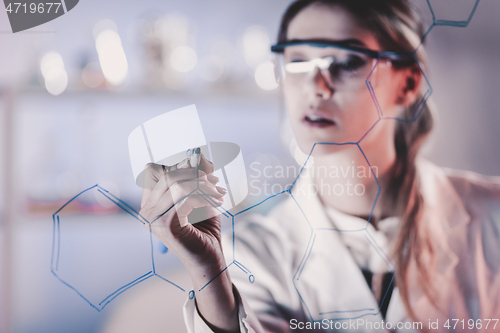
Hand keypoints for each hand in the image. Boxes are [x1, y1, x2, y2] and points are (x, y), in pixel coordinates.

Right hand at [139, 152, 239, 331]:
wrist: (210, 258)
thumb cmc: (204, 228)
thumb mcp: (201, 194)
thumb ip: (197, 174)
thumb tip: (197, 153)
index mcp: (149, 202)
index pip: (154, 170)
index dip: (178, 165)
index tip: (203, 172)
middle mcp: (145, 210)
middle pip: (166, 175)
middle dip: (194, 174)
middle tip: (215, 183)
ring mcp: (152, 219)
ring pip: (176, 184)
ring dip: (202, 186)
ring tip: (218, 195)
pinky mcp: (164, 225)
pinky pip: (184, 197)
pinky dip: (203, 197)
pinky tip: (215, 205)